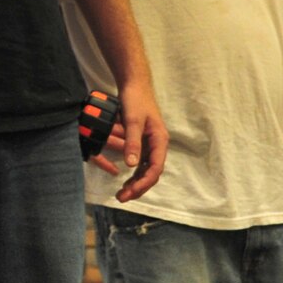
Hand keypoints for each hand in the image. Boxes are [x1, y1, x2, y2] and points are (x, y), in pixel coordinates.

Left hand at [111, 79, 167, 201]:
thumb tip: (131, 165)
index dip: (143, 183)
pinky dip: (133, 174)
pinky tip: (125, 180)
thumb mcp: (133, 121)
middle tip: (122, 198)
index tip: (130, 192)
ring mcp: (150, 145)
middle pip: (151, 173)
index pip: (155, 169)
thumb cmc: (136, 100)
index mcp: (160, 141)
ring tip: (122, 193)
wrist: (135, 84)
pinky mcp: (143, 142)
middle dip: (138, 187)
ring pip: (146, 170)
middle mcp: (157, 146)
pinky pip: (141, 163)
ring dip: (135, 183)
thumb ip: (132, 142)